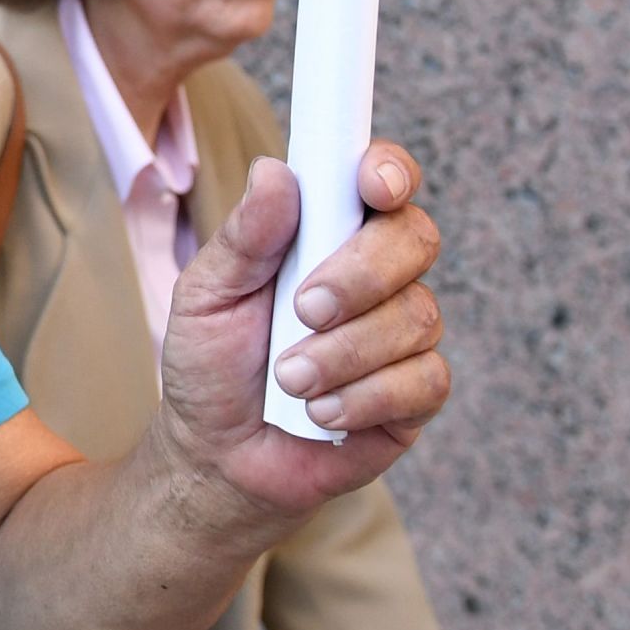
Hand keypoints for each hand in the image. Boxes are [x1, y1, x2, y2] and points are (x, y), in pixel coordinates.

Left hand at [157, 138, 446, 515]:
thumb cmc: (211, 367)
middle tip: (302, 311)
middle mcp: (378, 276)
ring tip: (289, 380)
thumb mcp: (206, 296)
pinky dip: (363, 398)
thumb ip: (245, 238)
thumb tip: (275, 171)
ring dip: (343, 354)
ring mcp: (402, 335)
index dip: (388, 171)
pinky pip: (423, 381)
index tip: (371, 185)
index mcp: (328, 234)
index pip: (381, 180)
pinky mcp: (416, 395)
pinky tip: (321, 413)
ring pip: (417, 317)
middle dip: (359, 276)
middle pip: (414, 240)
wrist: (217, 458)